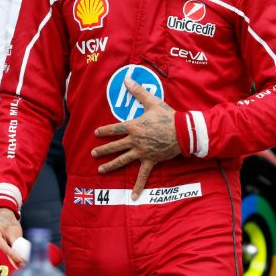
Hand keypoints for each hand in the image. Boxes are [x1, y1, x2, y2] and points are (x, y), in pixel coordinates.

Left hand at [91, 78, 181, 199]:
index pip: (114, 129)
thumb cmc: (167, 116)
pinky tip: (133, 197)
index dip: (104, 131)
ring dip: (111, 165)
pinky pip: (143, 175)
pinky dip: (138, 186)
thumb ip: (138, 91)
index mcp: (133, 127)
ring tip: (100, 170)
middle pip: (115, 146)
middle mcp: (135, 141)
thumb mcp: (152, 102)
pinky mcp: (150, 161)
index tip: (95, 133)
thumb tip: (127, 79)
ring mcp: (142, 152)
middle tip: (92, 153)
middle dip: (103, 150)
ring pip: (123, 160)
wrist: (183, 132)